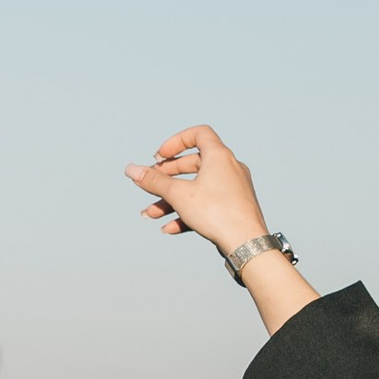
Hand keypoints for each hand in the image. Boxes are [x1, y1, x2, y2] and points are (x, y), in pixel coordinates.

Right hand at [127, 123, 268, 260]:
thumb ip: (153, 181)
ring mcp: (233, 189)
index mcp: (219, 156)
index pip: (198, 134)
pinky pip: (206, 205)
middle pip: (193, 164)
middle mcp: (229, 169)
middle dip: (167, 176)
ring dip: (171, 199)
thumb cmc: (218, 213)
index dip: (176, 142)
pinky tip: (169, 228)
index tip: (160, 157)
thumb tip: (131, 170)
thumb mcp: (179, 194)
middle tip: (150, 184)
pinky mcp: (233, 208)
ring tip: (151, 213)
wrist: (247, 243)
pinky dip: (187, 212)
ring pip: (196, 189)